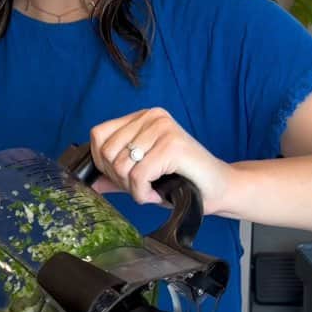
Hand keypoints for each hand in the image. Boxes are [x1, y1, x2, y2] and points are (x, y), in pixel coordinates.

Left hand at [88, 108, 230, 211]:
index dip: (103, 163)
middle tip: (142, 188)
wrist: (221, 189)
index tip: (125, 179)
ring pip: (121, 165)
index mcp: (143, 117)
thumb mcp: (144, 175)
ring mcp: (162, 128)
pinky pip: (138, 176)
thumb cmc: (185, 181)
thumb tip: (90, 182)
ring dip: (133, 189)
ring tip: (152, 190)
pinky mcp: (171, 145)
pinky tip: (158, 195)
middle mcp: (152, 116)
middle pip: (107, 152)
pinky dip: (143, 194)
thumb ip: (117, 174)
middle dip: (120, 180)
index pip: (98, 135)